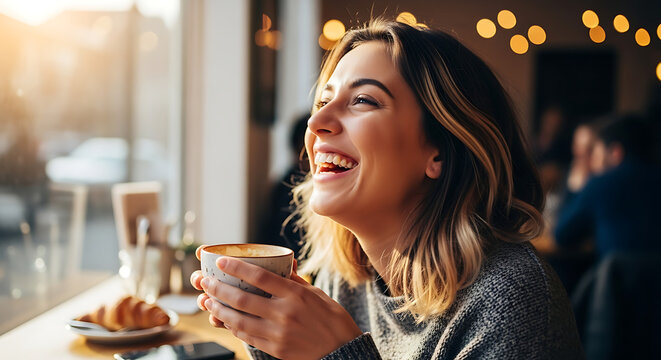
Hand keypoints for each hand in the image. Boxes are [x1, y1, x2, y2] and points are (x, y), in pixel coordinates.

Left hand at [189, 246, 362, 359]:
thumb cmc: (331, 318)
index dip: (237, 268)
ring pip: (239, 320)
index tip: (221, 262)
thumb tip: (279, 265)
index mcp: (296, 294)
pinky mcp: (275, 349)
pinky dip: (232, 327)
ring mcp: (278, 333)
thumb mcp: (316, 293)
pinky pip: (247, 336)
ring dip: (219, 310)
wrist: (342, 350)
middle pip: (243, 298)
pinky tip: (224, 319)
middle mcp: (285, 313)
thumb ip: (293, 281)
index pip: (260, 277)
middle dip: (219, 288)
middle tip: (205, 281)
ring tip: (207, 301)